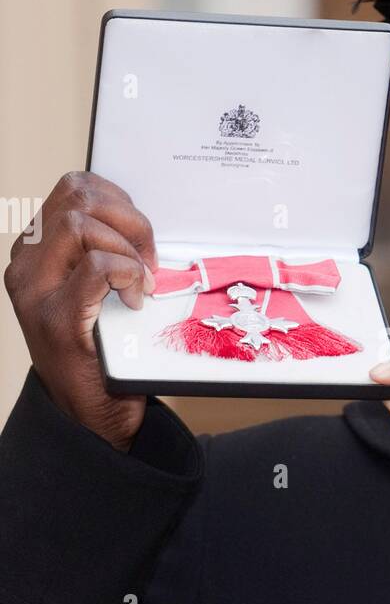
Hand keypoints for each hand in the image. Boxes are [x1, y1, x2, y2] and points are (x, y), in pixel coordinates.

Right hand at [4, 171, 159, 451]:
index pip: (74, 189)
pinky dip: (126, 273)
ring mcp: (36, 293)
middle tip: (148, 257)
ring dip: (127, 247)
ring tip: (141, 280)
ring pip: (80, 224)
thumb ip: (103, 250)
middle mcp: (26, 267)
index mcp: (35, 252)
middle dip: (128, 218)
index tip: (141, 235)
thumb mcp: (96, 289)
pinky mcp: (57, 319)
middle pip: (75, 196)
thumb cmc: (101, 349)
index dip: (119, 201)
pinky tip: (135, 297)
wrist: (90, 414)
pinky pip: (97, 267)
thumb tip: (142, 223)